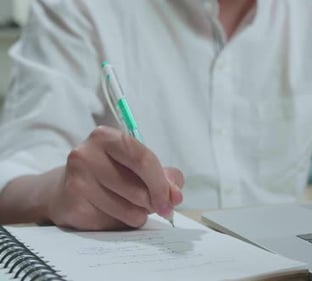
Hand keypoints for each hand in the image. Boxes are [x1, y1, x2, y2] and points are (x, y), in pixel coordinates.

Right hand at [46, 126, 183, 229]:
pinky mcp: (73, 206)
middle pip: (139, 189)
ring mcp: (77, 181)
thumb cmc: (109, 173)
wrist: (64, 191)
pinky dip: (121, 223)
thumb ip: (164, 176)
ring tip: (130, 207)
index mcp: (106, 137)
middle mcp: (86, 155)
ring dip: (139, 214)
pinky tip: (111, 212)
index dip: (163, 184)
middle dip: (154, 202)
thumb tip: (175, 195)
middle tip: (156, 206)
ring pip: (129, 210)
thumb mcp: (136, 165)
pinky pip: (113, 223)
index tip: (173, 200)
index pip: (144, 160)